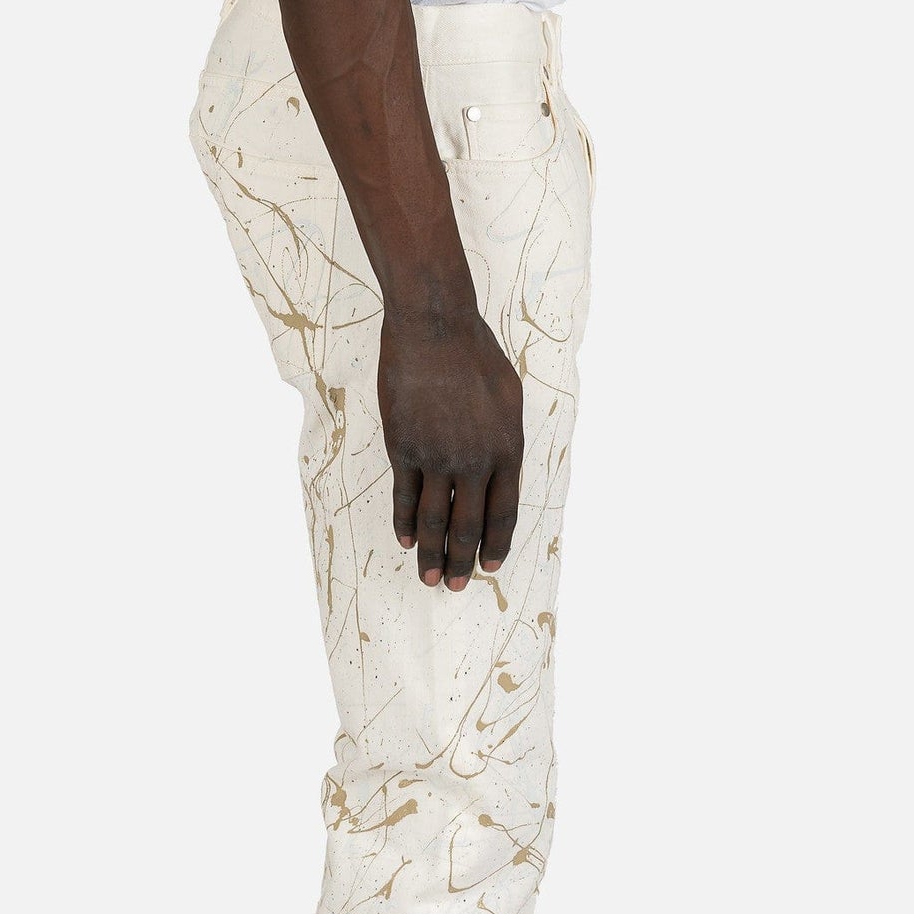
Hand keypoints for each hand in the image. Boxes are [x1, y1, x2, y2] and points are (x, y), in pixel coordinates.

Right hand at [379, 304, 523, 590]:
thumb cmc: (475, 354)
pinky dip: (404, 523)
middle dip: (463, 561)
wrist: (434, 326)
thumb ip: (506, 439)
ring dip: (432, 553)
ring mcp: (437, 456)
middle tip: (458, 587)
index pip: (503, 512)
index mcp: (507, 449)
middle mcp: (475, 460)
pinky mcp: (405, 447)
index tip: (490, 567)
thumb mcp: (509, 397)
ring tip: (431, 579)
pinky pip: (405, 496)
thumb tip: (501, 472)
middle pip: (469, 525)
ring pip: (434, 519)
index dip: (496, 544)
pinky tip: (406, 541)